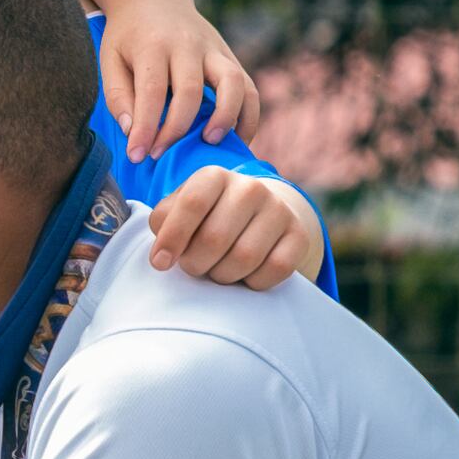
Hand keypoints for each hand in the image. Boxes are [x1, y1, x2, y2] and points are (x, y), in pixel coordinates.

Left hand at [94, 0, 259, 156]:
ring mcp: (214, 49)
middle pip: (191, 90)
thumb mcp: (110, 60)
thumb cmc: (127, 36)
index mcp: (153, 45)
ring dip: (227, 117)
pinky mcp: (230, 56)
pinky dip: (248, 116)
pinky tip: (238, 139)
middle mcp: (187, 45)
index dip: (146, 128)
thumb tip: (133, 132)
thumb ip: (118, 97)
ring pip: (233, 83)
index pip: (151, 92)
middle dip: (177, 128)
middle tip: (161, 154)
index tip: (137, 155)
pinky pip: (249, 87)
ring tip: (210, 144)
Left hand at [142, 171, 321, 290]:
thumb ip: (164, 223)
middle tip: (194, 266)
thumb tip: (162, 255)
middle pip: (215, 238)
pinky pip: (274, 269)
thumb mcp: (179, 211)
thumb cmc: (206, 217)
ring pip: (244, 257)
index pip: (191, 204)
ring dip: (222, 275)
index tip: (160, 263)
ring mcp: (278, 209)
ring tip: (217, 270)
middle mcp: (250, 188)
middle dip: (196, 263)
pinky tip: (245, 275)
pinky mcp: (299, 235)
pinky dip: (254, 281)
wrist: (257, 216)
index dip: (172, 238)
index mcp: (214, 176)